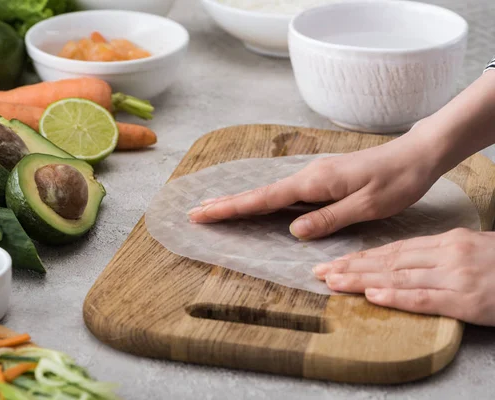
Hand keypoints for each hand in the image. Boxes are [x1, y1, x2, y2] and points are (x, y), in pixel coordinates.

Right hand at [188, 128, 444, 239]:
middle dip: (226, 203)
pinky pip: (285, 194)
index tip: (202, 213)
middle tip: (195, 212)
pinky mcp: (322, 181)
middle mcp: (308, 177)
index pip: (264, 199)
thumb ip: (329, 218)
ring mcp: (314, 177)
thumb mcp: (368, 206)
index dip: (231, 208)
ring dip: (241, 201)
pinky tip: (257, 205)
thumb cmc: (397, 181)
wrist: (417, 155)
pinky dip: (264, 201)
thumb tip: (294, 231)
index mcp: (315, 182)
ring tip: (215, 209)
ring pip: (270, 193)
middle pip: (259, 193)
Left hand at [313, 228, 494, 325]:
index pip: (394, 249)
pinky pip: (425, 297)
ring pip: (399, 276)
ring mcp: (456, 275)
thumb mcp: (472, 249)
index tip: (336, 261)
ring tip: (334, 282)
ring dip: (362, 280)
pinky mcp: (467, 298)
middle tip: (321, 272)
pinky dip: (396, 296)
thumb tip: (404, 261)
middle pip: (389, 260)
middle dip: (352, 266)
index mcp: (446, 241)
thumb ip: (439, 253)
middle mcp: (447, 253)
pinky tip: (372, 295)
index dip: (362, 256)